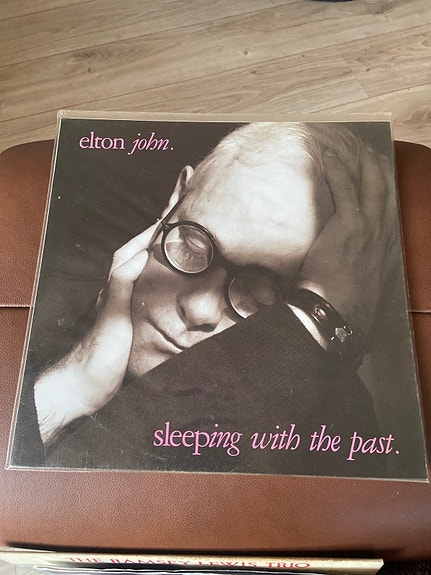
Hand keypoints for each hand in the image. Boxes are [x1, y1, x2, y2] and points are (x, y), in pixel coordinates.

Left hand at [34, 222, 159, 444]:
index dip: (143, 237)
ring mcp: (118, 314)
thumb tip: (143, 254)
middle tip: (174, 238)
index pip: (126, 255)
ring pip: (138, 282)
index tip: (165, 222)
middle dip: (151, 247)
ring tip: (176, 261)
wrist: (81, 389)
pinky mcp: (124, 331)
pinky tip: (166, 297)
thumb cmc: (96, 355)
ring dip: (154, 267)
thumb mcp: (112, 317)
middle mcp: (113, 298)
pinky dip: (154, 291)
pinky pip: (142, 302)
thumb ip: (123, 285)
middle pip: (132, 265)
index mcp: (111, 291)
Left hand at [298, 147, 396, 335]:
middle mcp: (384, 236)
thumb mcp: (362, 289)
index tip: (383, 181)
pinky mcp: (350, 224)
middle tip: (371, 155)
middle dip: (379, 171)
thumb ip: (360, 274)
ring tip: (353, 150)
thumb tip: (349, 274)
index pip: (391, 214)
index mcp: (387, 251)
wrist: (338, 314)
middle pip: (386, 193)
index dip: (387, 194)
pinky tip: (329, 157)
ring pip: (371, 185)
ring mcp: (369, 228)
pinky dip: (337, 170)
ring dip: (363, 164)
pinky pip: (344, 188)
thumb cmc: (345, 307)